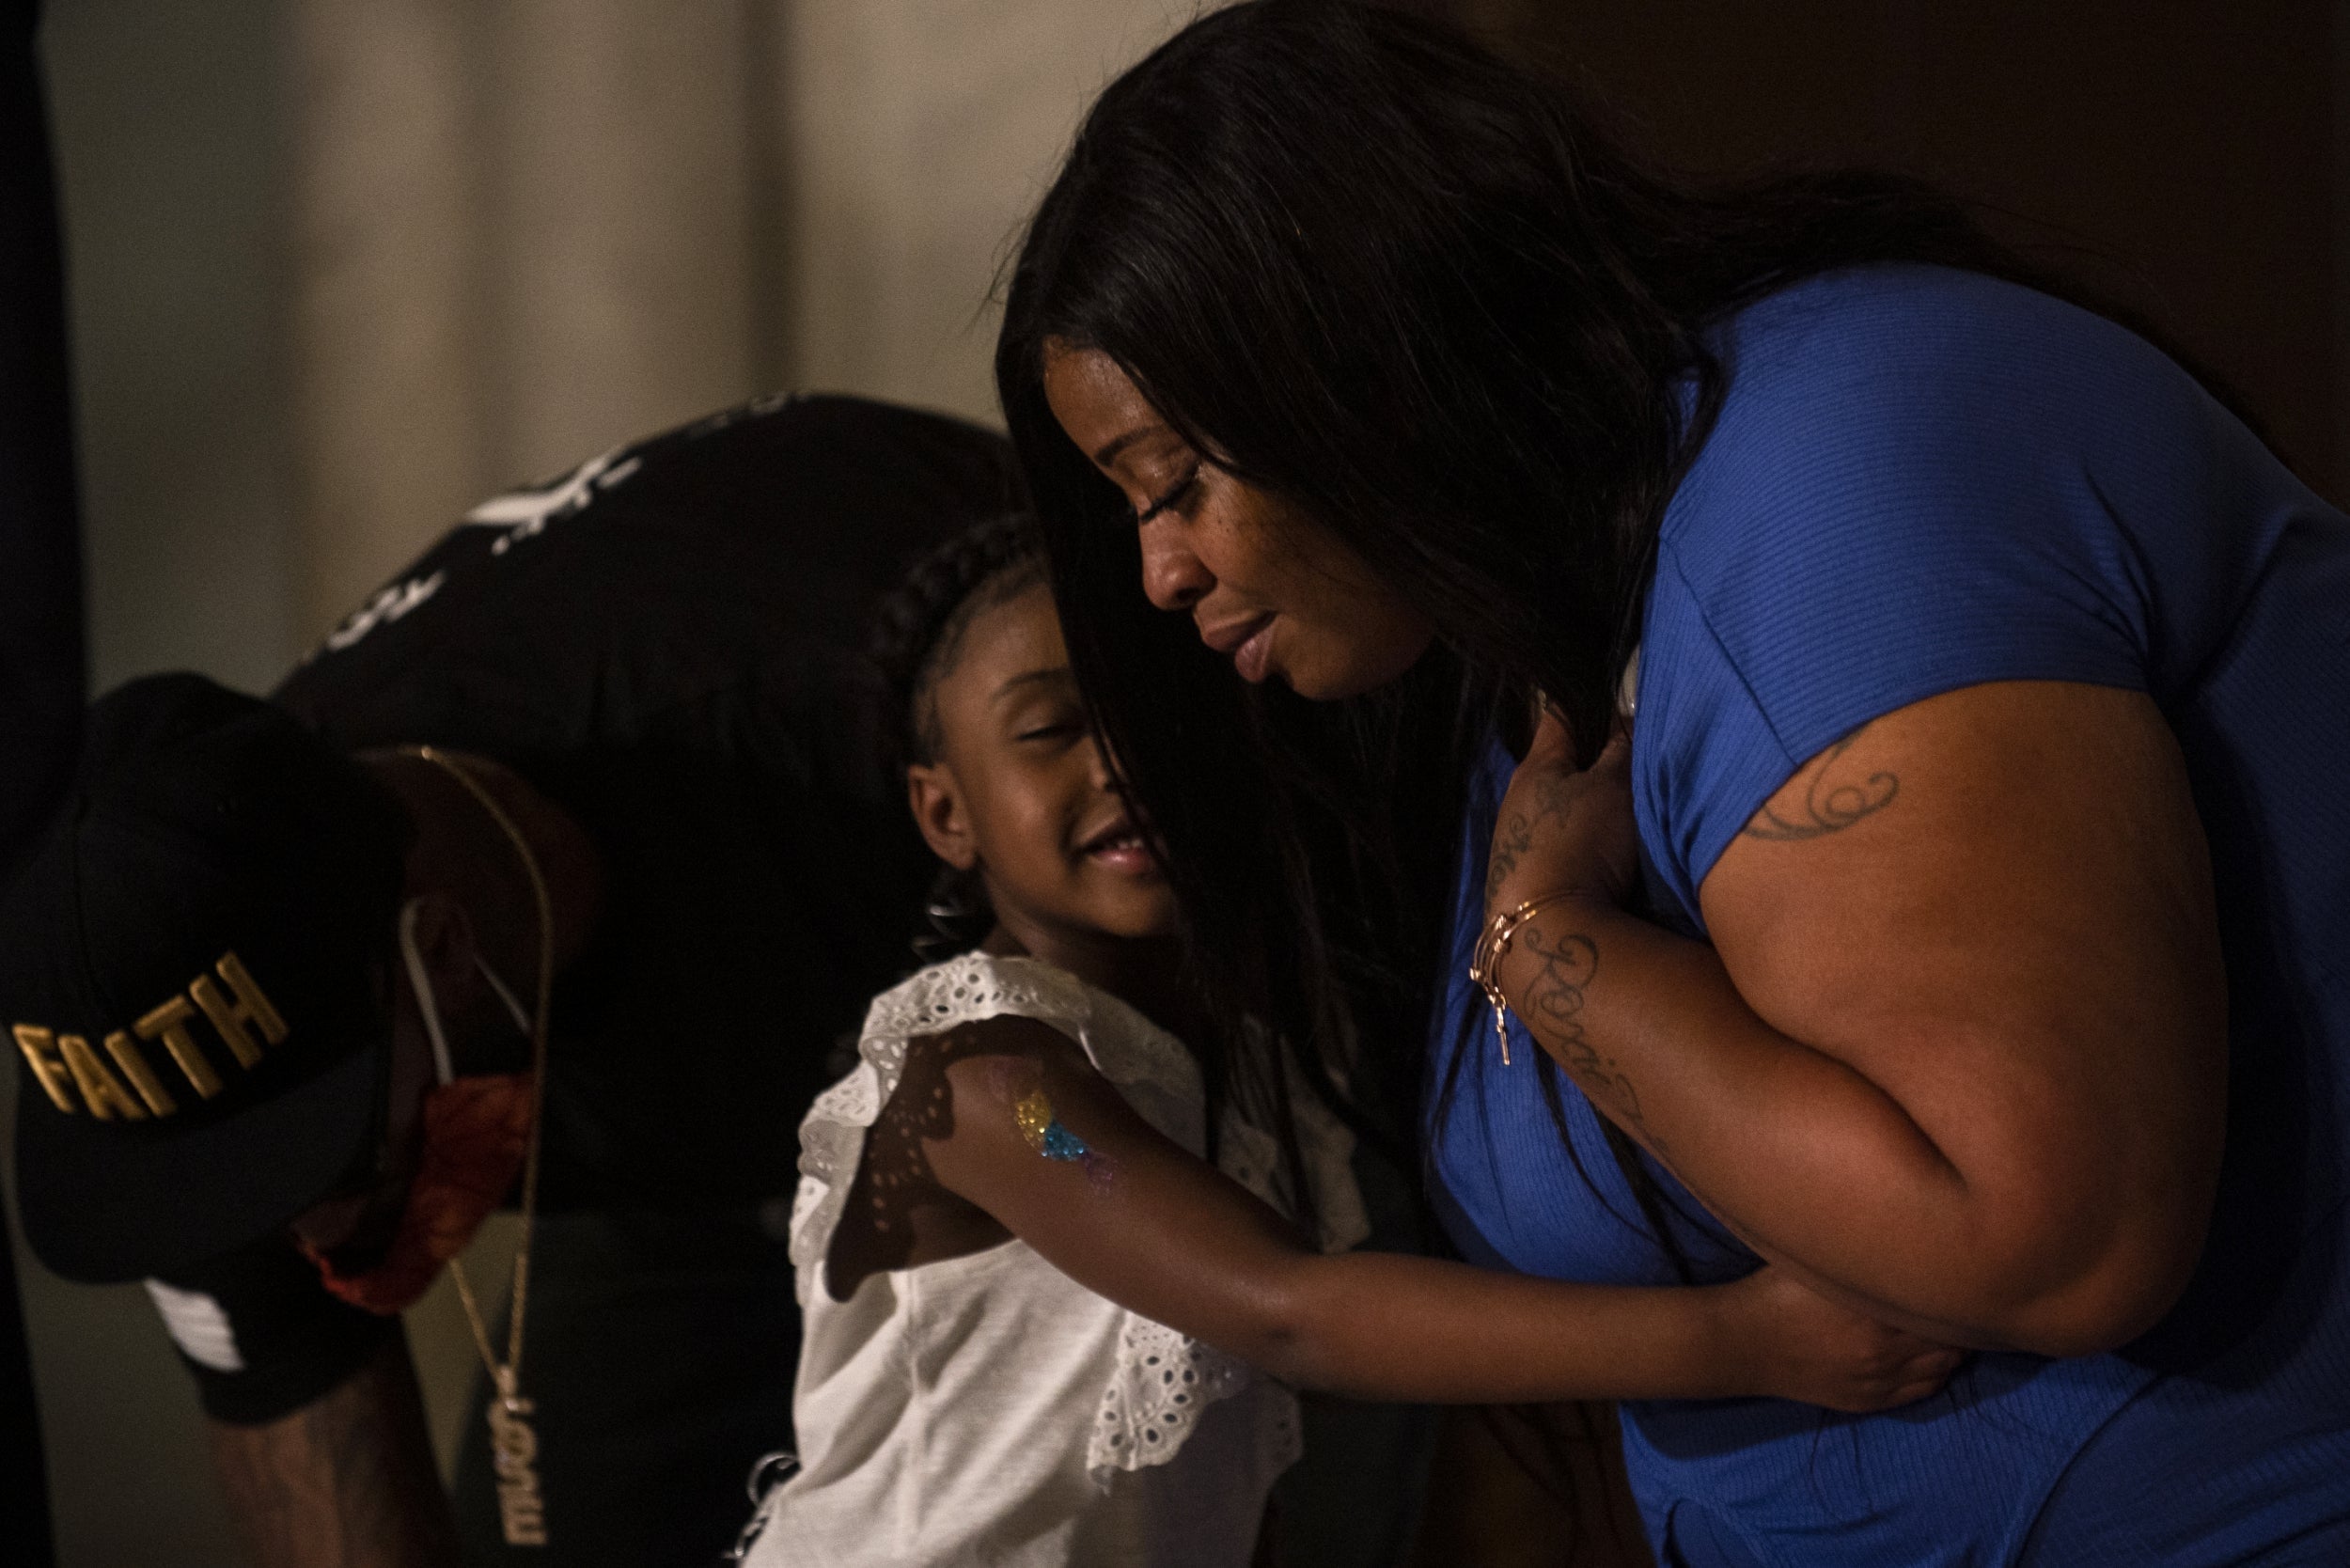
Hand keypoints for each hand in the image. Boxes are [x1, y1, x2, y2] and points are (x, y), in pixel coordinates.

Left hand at [1485, 705, 1638, 921]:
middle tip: (1640, 762)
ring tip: (1631, 809)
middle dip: (1597, 759)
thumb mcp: (1614, 788)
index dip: (1594, 704)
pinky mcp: (1527, 876)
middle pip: (1562, 763)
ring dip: (1591, 804)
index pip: (1561, 714)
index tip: (1626, 706)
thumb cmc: (1580, 843)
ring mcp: (1517, 840)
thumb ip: (1621, 749)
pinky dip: (1584, 837)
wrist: (1549, 933)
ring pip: (1563, 806)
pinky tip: (1607, 848)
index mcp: (1535, 765)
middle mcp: (1518, 797)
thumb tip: (1624, 718)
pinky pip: (1562, 841)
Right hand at [1715, 1266, 1964, 1413]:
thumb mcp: (1816, 1260)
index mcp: (1873, 1315)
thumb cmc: (1776, 1291)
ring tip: (1954, 1322)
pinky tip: (1935, 1353)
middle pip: (1952, 1339)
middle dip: (1962, 1316)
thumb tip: (1901, 1223)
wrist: (1743, 1344)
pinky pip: (1923, 1390)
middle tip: (1965, 1292)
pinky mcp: (1870, 1402)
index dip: (1958, 1284)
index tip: (1964, 1265)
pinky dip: (1937, 1371)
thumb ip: (1861, 1250)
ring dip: (1954, 1346)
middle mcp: (1883, 1354)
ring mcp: (1878, 1382)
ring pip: (1943, 1367)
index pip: (1940, 1303)